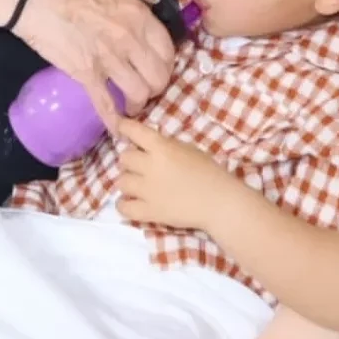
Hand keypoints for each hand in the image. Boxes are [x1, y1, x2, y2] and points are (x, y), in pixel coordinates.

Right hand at [15, 0, 174, 129]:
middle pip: (158, 77)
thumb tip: (130, 26)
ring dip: (137, 104)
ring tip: (130, 106)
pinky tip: (116, 131)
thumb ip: (126, 15)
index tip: (157, 69)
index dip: (166, 65)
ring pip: (139, 94)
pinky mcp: (87, 75)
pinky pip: (106, 105)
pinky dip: (113, 121)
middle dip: (155, 88)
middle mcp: (130, 39)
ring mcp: (110, 59)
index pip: (168, 50)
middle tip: (145, 89)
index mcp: (138, 15)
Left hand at [111, 117, 231, 230]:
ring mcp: (147, 191)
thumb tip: (146, 144)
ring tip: (138, 184)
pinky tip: (130, 201)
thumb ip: (165, 145)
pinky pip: (123, 207)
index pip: (133, 131)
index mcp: (162, 148)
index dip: (123, 127)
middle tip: (140, 165)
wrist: (219, 202)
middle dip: (130, 160)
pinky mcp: (149, 212)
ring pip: (120, 181)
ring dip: (128, 181)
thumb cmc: (208, 172)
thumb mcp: (187, 149)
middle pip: (124, 158)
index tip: (119, 126)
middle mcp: (150, 167)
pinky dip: (123, 203)